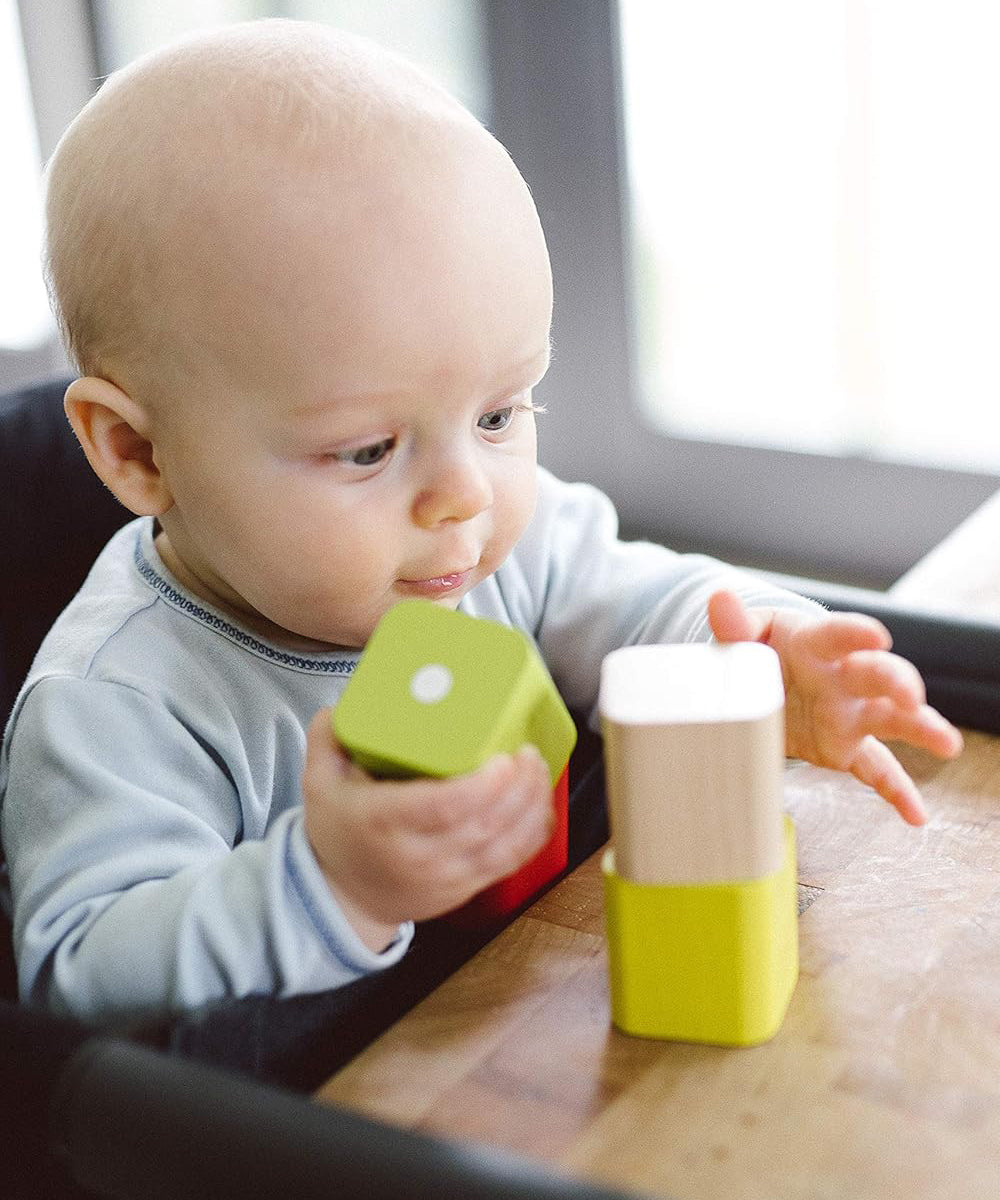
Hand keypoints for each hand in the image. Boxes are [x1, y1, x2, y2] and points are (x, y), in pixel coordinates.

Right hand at [301, 709, 553, 949]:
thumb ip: (328, 740)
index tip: (502, 758)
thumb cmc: (338, 835)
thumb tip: (339, 706)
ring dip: (530, 807)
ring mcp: (446, 876)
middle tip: (527, 752)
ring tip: (538, 769)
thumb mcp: (318, 785)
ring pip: (504, 846)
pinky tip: (540, 803)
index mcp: (383, 823)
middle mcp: (419, 855)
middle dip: (517, 788)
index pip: (441, 808)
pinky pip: (510, 862)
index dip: (481, 785)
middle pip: (483, 824)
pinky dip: (532, 833)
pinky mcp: (466, 887)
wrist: (344, 899)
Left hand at [707, 590, 963, 825]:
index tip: (876, 635)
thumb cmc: (761, 650)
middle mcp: (842, 677)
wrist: (765, 683)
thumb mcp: (745, 635)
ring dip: (920, 728)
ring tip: (946, 743)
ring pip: (890, 720)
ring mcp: (849, 714)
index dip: (856, 634)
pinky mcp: (847, 747)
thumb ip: (735, 623)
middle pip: (876, 675)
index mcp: (816, 644)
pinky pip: (876, 770)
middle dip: (896, 681)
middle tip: (910, 695)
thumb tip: (719, 598)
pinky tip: (916, 815)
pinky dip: (896, 792)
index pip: (838, 635)